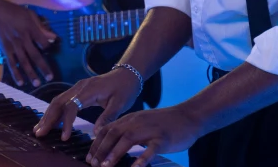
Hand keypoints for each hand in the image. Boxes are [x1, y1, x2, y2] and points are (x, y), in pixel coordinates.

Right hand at [0, 0, 56, 87]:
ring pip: (24, 61)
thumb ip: (41, 27)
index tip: (52, 51)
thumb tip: (53, 38)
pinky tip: (20, 82)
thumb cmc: (14, 12)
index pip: (43, 42)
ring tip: (37, 84)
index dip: (48, 47)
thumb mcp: (30, 15)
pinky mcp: (5, 49)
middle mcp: (23, 38)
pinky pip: (11, 63)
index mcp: (31, 28)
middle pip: (35, 55)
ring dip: (31, 73)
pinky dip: (16, 73)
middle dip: (43, 67)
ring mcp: (13, 45)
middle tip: (50, 78)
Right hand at [34, 67, 141, 140]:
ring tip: (39, 130)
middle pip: (59, 102)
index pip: (72, 106)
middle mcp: (80, 87)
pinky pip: (63, 100)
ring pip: (58, 100)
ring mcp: (78, 87)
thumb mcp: (121, 103)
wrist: (128, 74)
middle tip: (39, 134)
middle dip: (48, 118)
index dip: (66, 123)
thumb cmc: (125, 88)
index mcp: (89, 90)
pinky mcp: (79, 90)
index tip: (64, 138)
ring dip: (48, 115)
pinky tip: (49, 121)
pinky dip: (54, 111)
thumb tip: (95, 132)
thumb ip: (108, 116)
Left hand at [86, 106, 201, 166]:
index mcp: (132, 119)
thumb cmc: (165, 123)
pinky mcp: (163, 138)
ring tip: (105, 166)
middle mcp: (138, 122)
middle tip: (92, 164)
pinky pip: (150, 149)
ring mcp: (150, 129)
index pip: (109, 129)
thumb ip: (129, 131)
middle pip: (115, 133)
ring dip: (115, 153)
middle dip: (101, 150)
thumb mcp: (143, 124)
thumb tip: (113, 146)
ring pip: (128, 140)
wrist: (188, 116)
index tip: (89, 157)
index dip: (97, 143)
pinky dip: (141, 159)